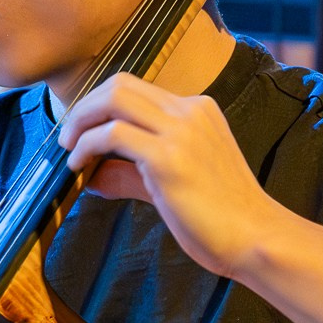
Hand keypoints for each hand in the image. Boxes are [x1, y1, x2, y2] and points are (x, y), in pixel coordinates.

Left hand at [58, 73, 291, 278]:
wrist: (256, 238)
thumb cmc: (219, 218)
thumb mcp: (170, 185)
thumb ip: (132, 174)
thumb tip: (93, 175)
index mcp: (197, 110)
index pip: (136, 89)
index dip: (100, 105)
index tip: (81, 130)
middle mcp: (189, 111)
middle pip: (120, 83)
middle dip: (84, 107)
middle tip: (67, 137)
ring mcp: (181, 131)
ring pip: (114, 99)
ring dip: (80, 122)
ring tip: (69, 150)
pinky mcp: (169, 157)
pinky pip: (112, 135)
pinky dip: (87, 146)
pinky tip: (81, 167)